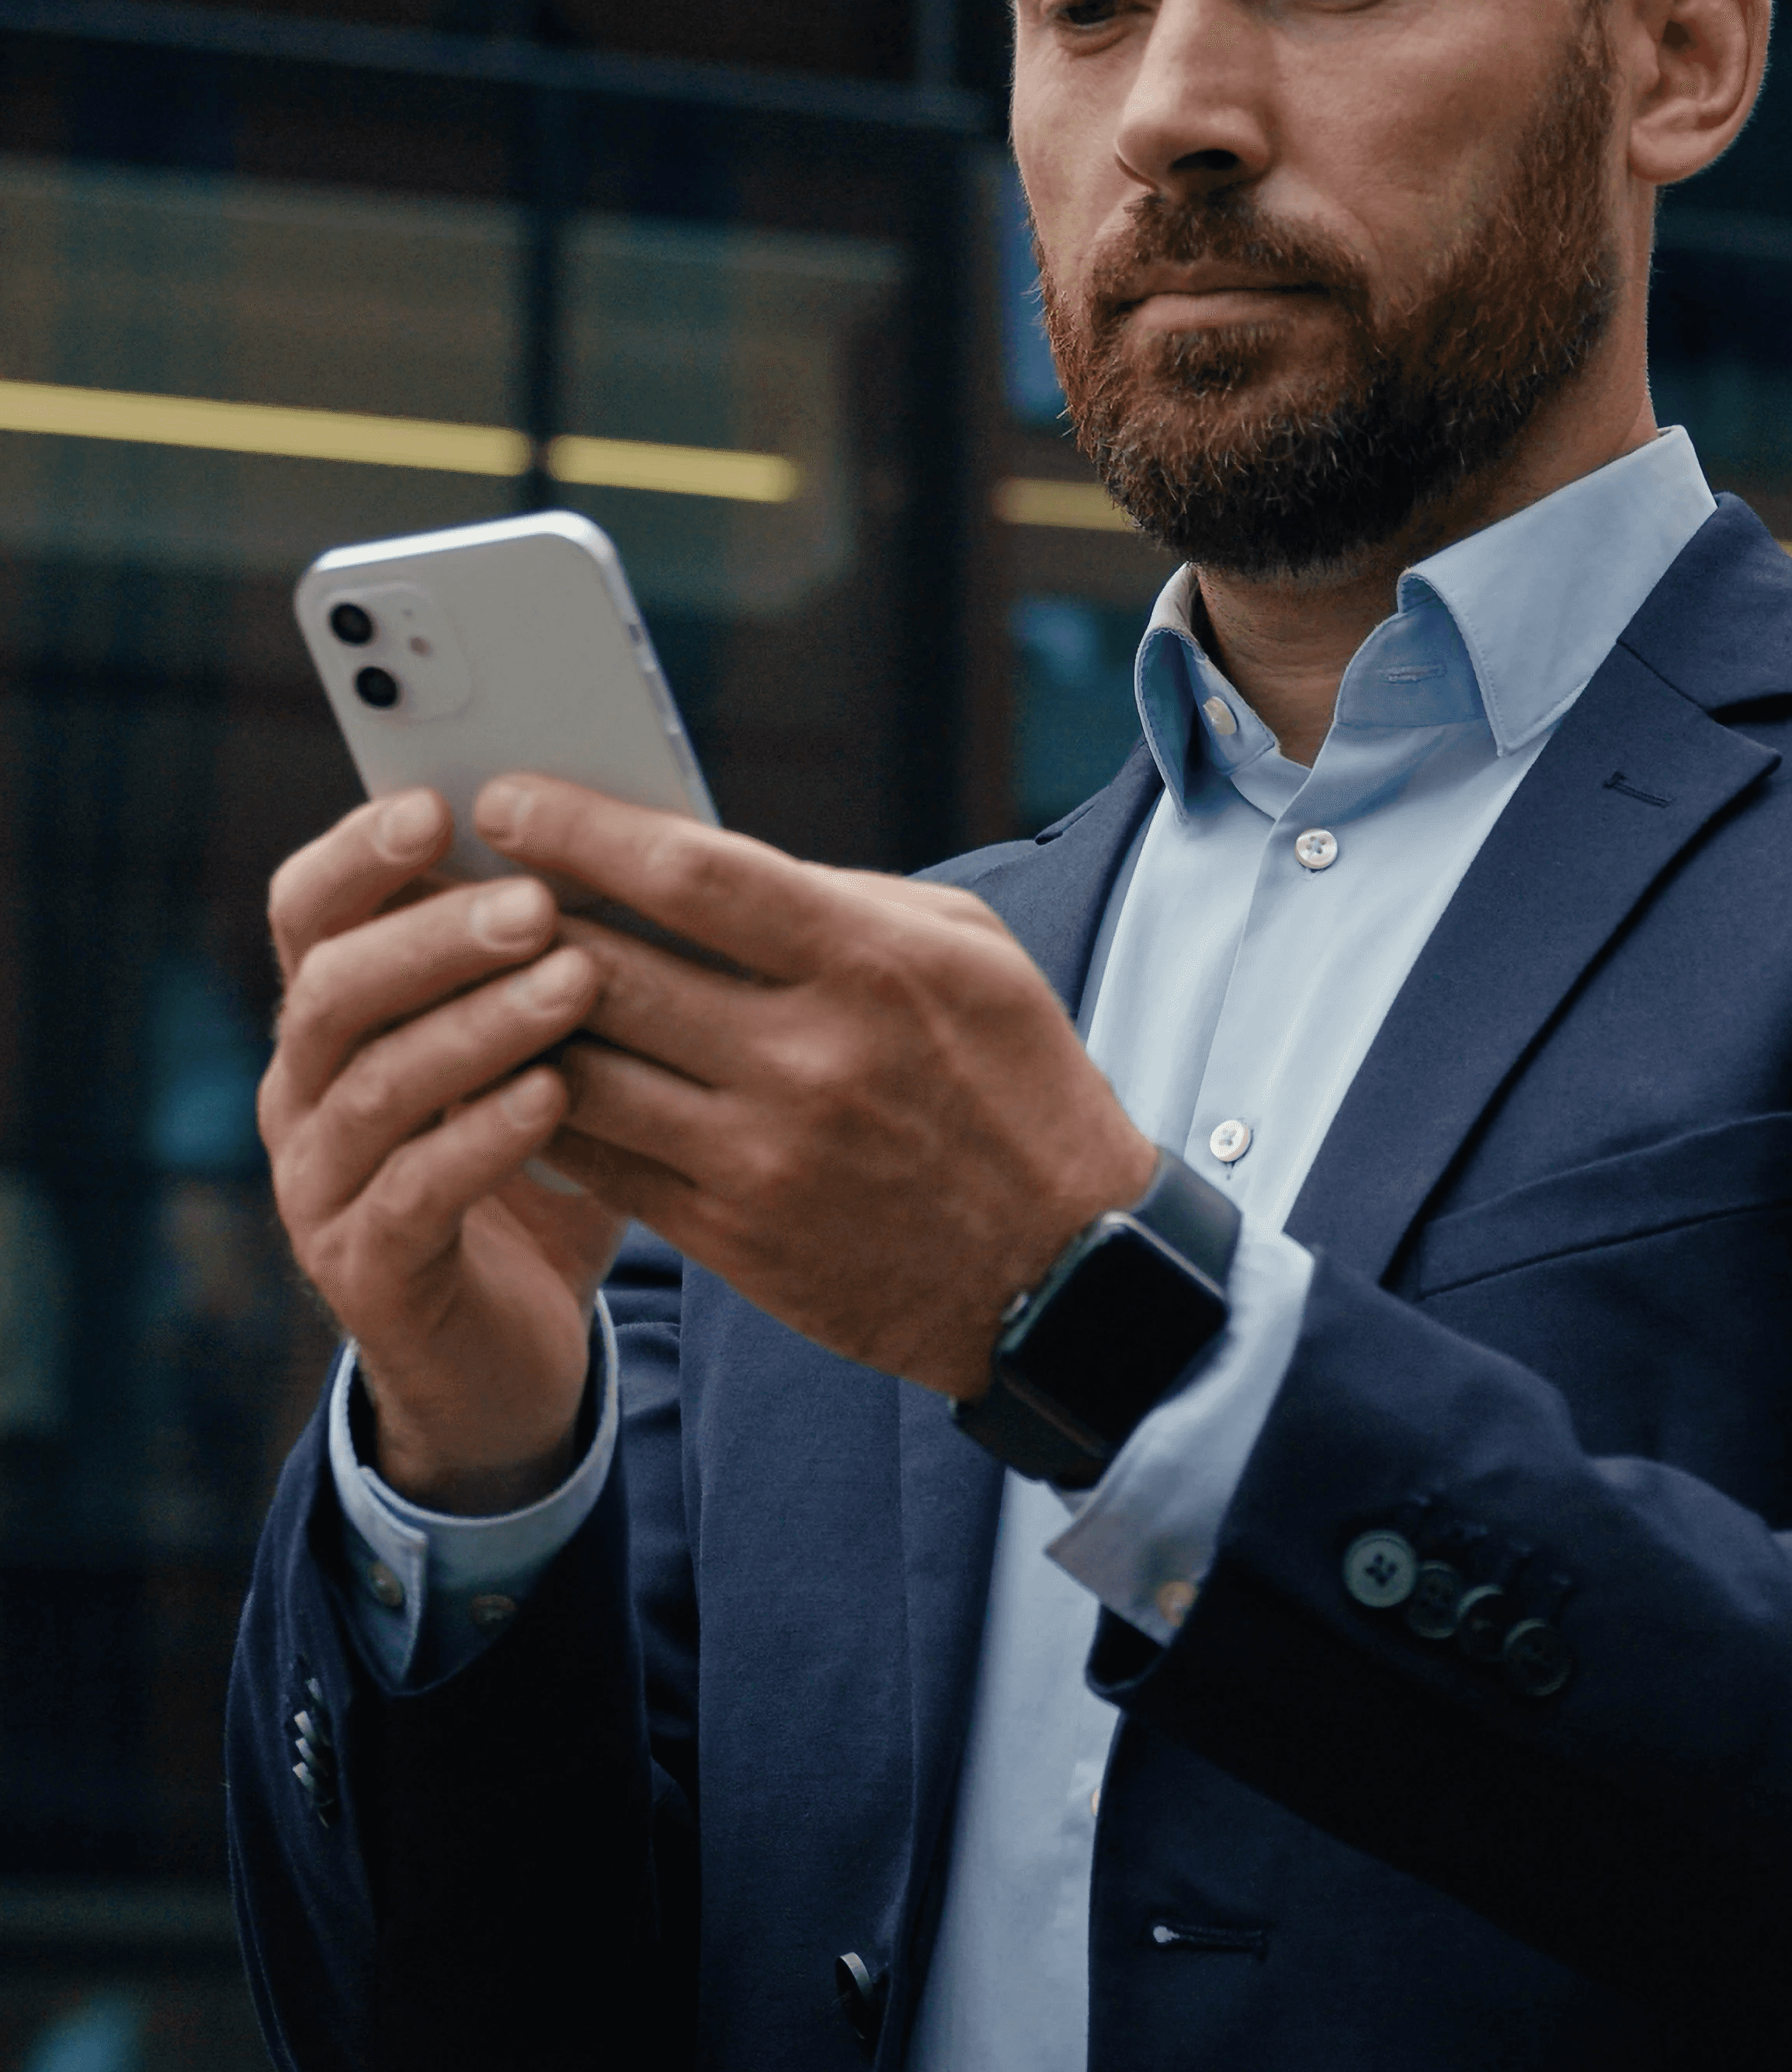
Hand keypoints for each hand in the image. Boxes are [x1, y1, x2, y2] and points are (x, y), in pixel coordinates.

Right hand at [260, 789, 622, 1509]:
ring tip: (575, 982)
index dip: (359, 854)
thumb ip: (555, 958)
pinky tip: (554, 1097)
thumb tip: (644, 833)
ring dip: (476, 1027)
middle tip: (536, 901)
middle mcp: (303, 1092)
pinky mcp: (367, 1272)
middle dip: (435, 935)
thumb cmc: (543, 1165)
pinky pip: (412, 1194)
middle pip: (332, 988)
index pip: (310, 911)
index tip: (436, 803)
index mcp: (335, 1017)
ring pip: (374, 1087)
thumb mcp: (544, 1048)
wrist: (514, 1351)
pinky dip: (481, 1138)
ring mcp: (321, 1186)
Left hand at [473, 775, 1158, 1397]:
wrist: (1063, 1272)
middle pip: (605, 968)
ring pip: (577, 1072)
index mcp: (873, 964)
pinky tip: (512, 1077)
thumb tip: (704, 863)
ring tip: (461, 979)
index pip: (690, 874)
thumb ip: (843, 898)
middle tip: (449, 881)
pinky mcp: (734, 1237)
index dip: (578, 827)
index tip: (504, 799)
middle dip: (506, 916)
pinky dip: (539, 1114)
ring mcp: (763, 1157)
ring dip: (503, 1020)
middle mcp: (810, 1059)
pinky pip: (596, 1163)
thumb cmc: (1019, 1087)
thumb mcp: (972, 955)